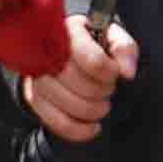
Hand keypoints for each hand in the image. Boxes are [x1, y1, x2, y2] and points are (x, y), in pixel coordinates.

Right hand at [20, 16, 139, 143]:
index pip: (93, 60)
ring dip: (94, 110)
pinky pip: (57, 123)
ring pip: (70, 106)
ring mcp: (38, 78)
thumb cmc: (91, 43)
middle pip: (82, 86)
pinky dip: (80, 130)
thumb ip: (125, 50)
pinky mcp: (34, 98)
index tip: (115, 74)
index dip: (110, 73)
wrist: (64, 50)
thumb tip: (127, 73)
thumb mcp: (112, 37)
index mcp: (69, 31)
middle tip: (108, 88)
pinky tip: (93, 126)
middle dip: (103, 91)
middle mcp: (47, 53)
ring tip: (101, 104)